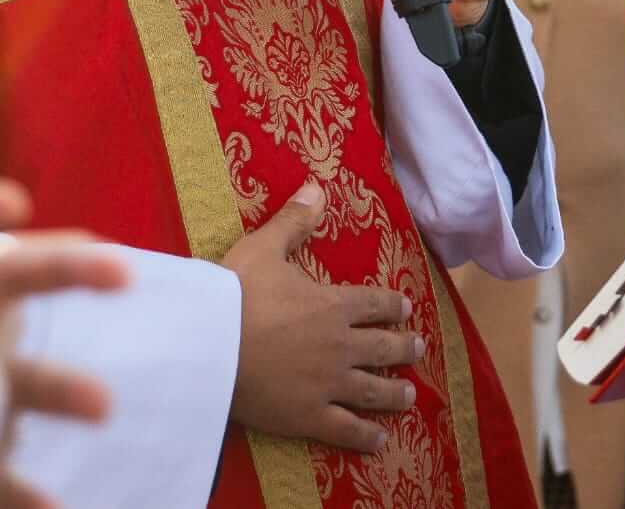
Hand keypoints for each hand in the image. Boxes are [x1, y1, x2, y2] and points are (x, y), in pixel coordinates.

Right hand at [221, 179, 423, 451]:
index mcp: (334, 305)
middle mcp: (341, 345)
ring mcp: (328, 384)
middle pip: (383, 347)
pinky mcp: (309, 416)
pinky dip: (366, 435)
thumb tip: (317, 185)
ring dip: (395, 391)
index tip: (406, 309)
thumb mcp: (264, 248)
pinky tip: (379, 439)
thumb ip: (294, 221)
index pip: (376, 304)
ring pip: (373, 389)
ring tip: (409, 394)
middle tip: (417, 348)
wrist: (208, 347)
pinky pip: (346, 429)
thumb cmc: (234, 295)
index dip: (393, 306)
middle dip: (403, 347)